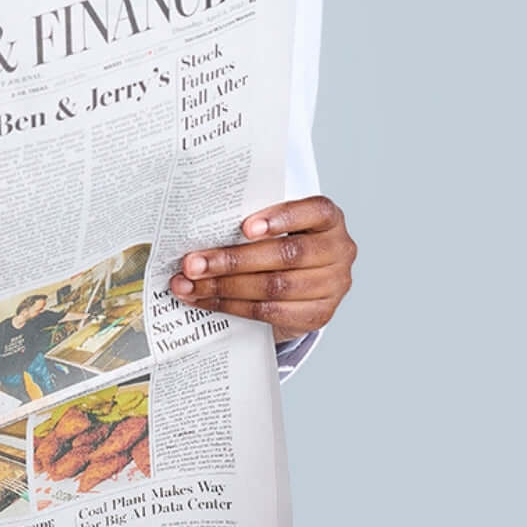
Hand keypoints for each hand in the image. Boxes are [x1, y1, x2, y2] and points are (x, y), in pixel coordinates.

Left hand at [170, 196, 355, 342]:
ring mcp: (332, 286)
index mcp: (329, 218)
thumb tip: (199, 228)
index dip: (280, 219)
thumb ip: (252, 222)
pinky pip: (269, 313)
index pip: (314, 211)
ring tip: (189, 285)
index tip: (244, 227)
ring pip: (274, 288)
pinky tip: (206, 300)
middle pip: (284, 256)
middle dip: (232, 260)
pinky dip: (231, 306)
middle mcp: (338, 251)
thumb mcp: (275, 223)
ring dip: (224, 287)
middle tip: (192, 263)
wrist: (303, 279)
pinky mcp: (317, 315)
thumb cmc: (281, 239)